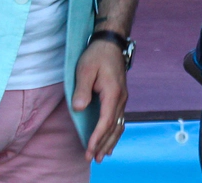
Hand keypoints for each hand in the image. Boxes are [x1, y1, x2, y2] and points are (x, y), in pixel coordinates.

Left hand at [72, 38, 127, 162]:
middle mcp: (121, 98)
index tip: (90, 149)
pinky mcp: (120, 97)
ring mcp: (123, 98)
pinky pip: (120, 119)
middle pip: (114, 127)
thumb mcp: (85, 69)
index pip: (106, 120)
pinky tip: (110, 141)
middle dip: (104, 144)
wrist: (111, 43)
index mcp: (113, 92)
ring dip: (111, 141)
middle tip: (94, 159)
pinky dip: (115, 132)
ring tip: (103, 156)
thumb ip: (82, 89)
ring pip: (119, 125)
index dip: (98, 137)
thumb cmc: (96, 55)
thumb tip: (79, 108)